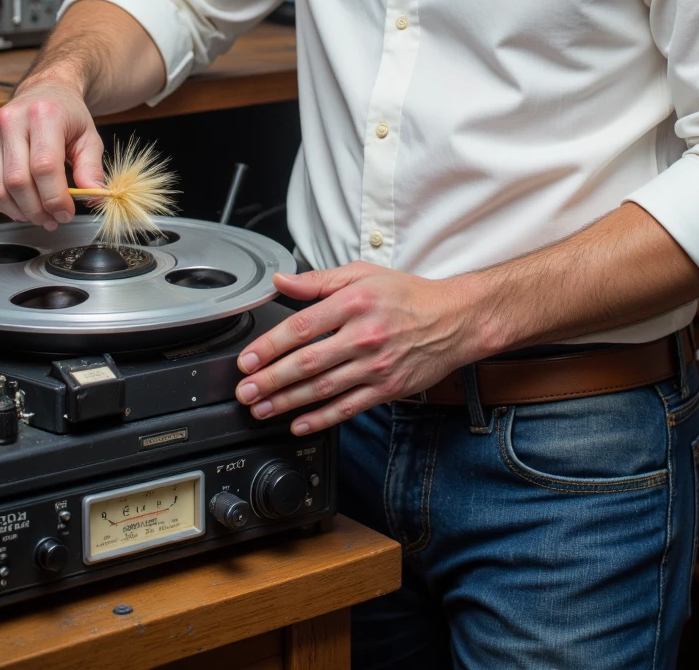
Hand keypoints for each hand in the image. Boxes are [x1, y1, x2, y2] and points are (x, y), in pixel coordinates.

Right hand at [0, 79, 104, 230]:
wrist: (43, 92)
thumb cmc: (67, 115)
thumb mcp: (89, 137)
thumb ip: (92, 167)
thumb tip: (94, 197)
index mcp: (43, 114)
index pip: (44, 166)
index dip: (55, 198)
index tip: (66, 213)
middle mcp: (11, 120)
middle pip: (18, 181)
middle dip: (37, 210)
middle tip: (53, 220)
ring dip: (20, 212)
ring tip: (39, 216)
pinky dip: (3, 205)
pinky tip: (21, 206)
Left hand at [234, 262, 476, 433]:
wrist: (453, 320)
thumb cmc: (406, 295)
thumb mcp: (362, 274)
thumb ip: (318, 280)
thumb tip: (281, 281)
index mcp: (354, 303)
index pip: (302, 327)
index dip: (270, 345)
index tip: (248, 359)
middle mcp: (363, 336)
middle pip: (307, 363)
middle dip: (270, 380)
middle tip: (245, 391)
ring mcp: (375, 366)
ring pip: (323, 389)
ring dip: (287, 402)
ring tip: (261, 409)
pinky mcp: (386, 389)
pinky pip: (347, 408)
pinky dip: (320, 419)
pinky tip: (298, 424)